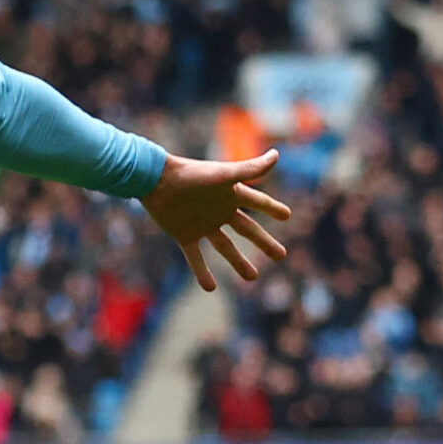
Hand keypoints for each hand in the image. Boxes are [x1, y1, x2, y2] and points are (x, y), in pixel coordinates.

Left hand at [142, 149, 292, 290]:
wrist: (155, 180)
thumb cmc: (191, 175)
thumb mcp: (223, 175)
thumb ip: (250, 169)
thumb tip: (276, 155)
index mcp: (230, 195)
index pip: (258, 203)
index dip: (272, 209)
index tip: (287, 216)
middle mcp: (219, 211)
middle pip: (247, 230)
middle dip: (264, 243)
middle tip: (281, 256)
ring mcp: (202, 224)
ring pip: (225, 247)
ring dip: (238, 262)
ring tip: (252, 277)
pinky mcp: (184, 235)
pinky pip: (195, 257)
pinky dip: (202, 272)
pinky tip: (210, 288)